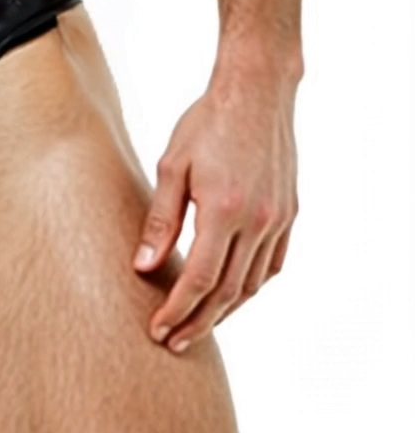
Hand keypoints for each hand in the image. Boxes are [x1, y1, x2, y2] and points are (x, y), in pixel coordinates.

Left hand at [132, 66, 298, 352]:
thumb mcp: (173, 165)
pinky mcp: (289, 213)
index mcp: (224, 209)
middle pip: (228, 292)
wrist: (256, 90)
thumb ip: (161, 219)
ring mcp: (278, 219)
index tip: (159, 329)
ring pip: (253, 283)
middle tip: (174, 342)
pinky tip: (234, 291)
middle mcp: (257, 221)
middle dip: (200, 322)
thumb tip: (144, 266)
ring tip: (200, 323)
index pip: (201, 279)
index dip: (178, 309)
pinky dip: (252, 285)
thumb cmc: (207, 121)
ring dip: (227, 309)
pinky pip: (273, 264)